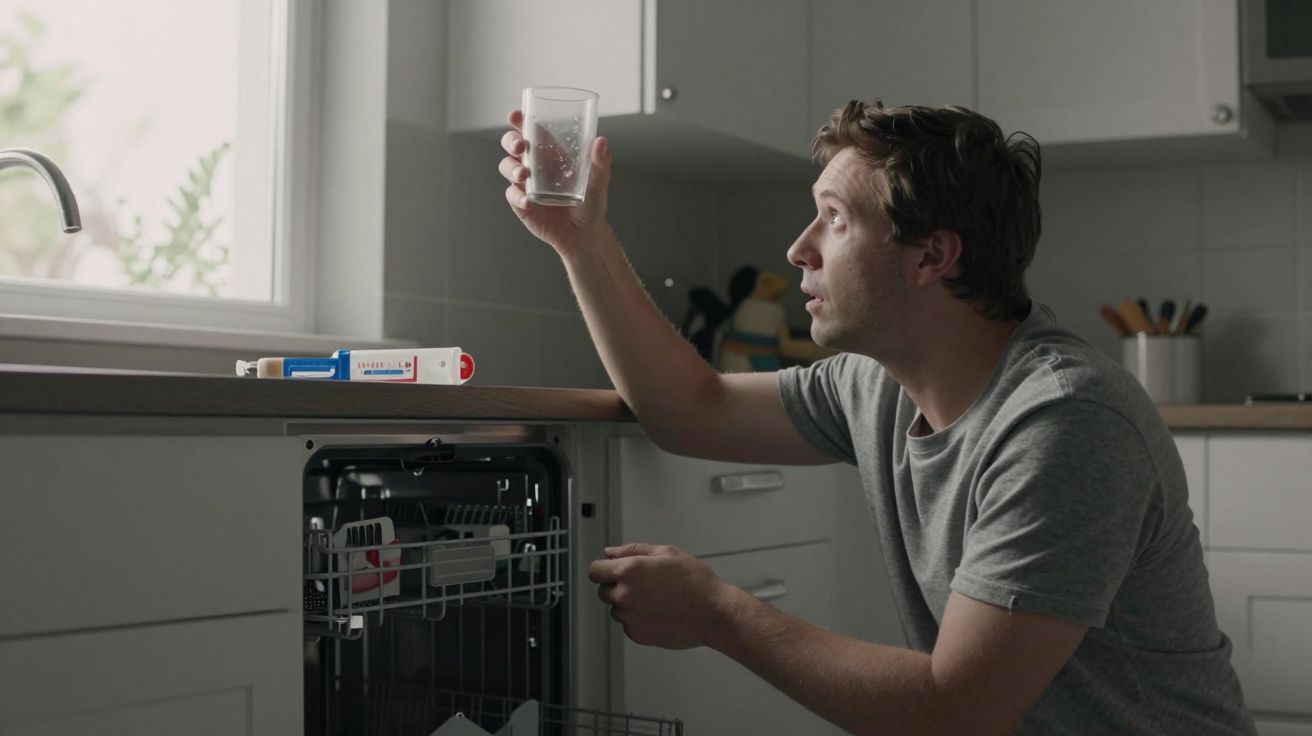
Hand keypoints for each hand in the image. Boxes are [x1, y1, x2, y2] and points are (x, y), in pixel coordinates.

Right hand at [499, 109, 612, 256]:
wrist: (584, 234)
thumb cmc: (591, 203)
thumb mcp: (598, 182)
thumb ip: (600, 163)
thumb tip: (601, 142)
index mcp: (550, 152)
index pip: (531, 130)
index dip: (520, 121)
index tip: (515, 115)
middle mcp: (534, 164)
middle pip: (511, 144)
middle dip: (510, 141)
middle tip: (520, 146)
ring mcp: (525, 183)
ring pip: (507, 166)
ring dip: (512, 168)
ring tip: (524, 175)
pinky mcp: (521, 202)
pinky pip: (512, 195)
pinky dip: (517, 196)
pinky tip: (528, 202)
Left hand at [588, 543, 737, 649]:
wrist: (714, 613)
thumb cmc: (695, 581)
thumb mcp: (666, 553)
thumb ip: (632, 550)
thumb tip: (609, 553)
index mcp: (629, 571)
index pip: (594, 571)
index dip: (603, 569)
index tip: (612, 570)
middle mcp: (625, 595)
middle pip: (603, 591)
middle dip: (617, 586)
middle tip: (644, 584)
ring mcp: (630, 618)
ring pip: (617, 609)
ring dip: (628, 604)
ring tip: (656, 599)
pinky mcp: (638, 635)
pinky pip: (629, 625)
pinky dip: (639, 620)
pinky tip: (659, 612)